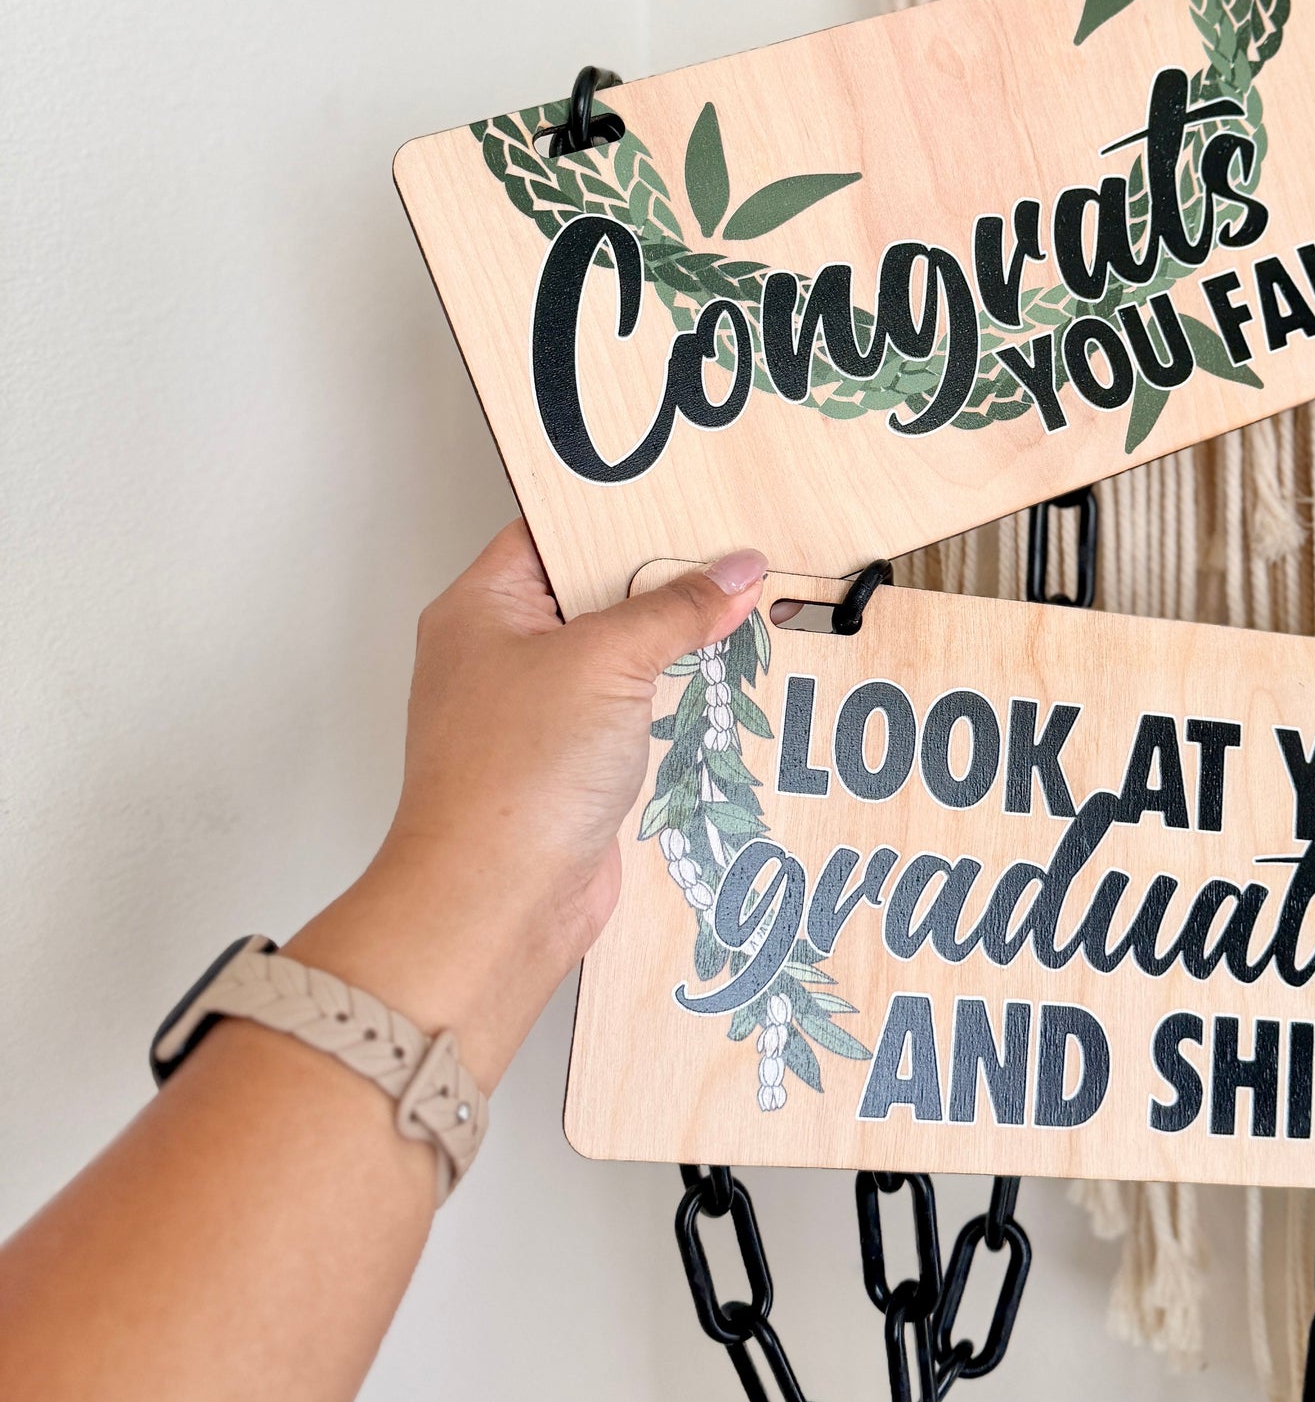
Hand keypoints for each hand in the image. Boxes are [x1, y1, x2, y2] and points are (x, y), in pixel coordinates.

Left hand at [284, 524, 766, 1086]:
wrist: (493, 903)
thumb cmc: (518, 775)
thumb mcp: (606, 662)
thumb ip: (674, 609)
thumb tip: (736, 569)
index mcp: (481, 607)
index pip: (552, 529)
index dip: (619, 510)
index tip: (691, 497)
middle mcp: (499, 653)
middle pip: (591, 590)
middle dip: (661, 577)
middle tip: (735, 551)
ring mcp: (533, 712)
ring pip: (615, 654)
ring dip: (674, 641)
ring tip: (745, 608)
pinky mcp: (567, 765)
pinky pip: (627, 711)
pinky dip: (670, 697)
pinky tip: (725, 682)